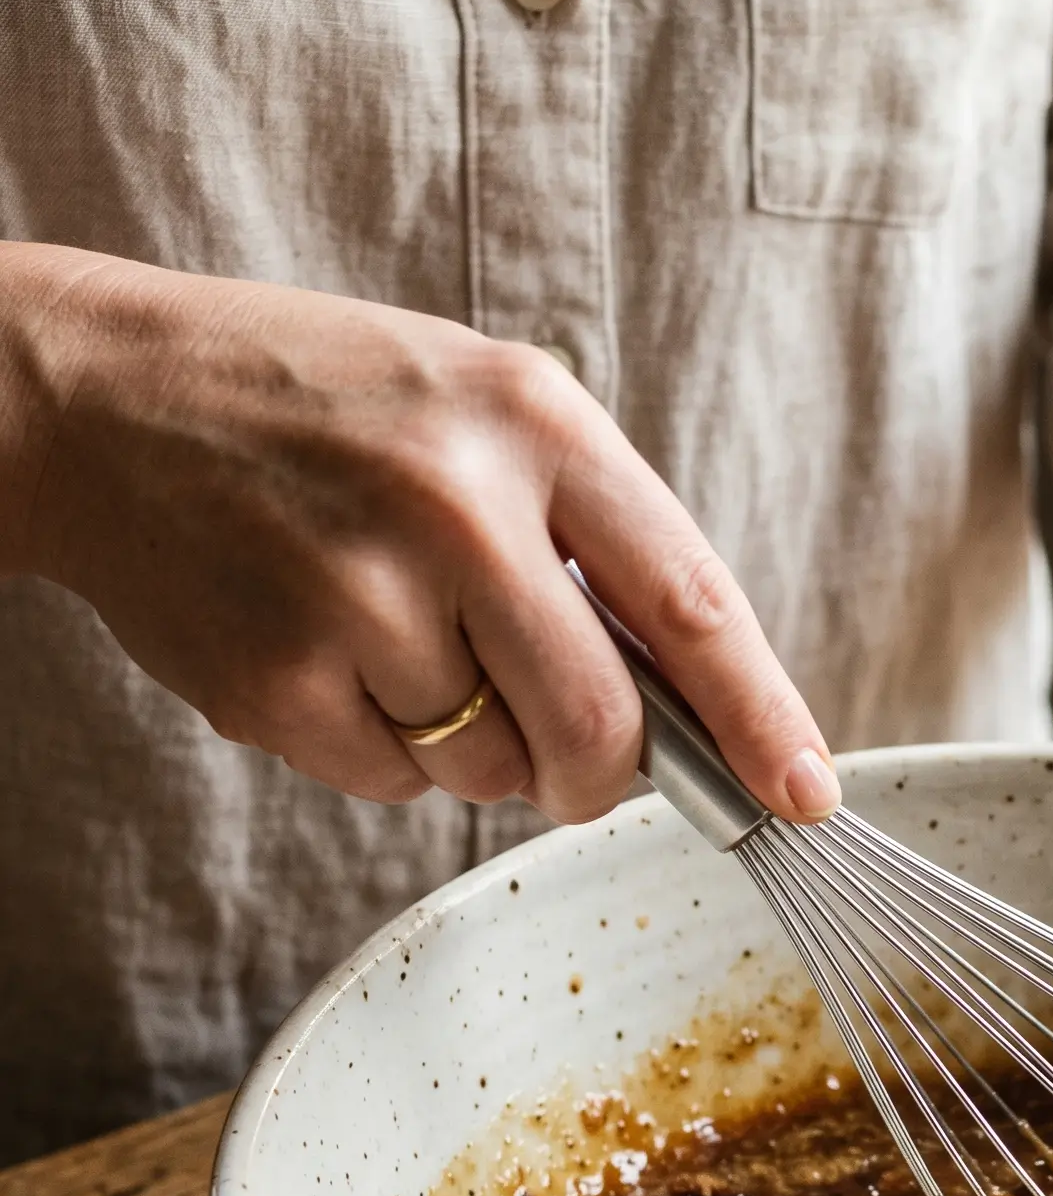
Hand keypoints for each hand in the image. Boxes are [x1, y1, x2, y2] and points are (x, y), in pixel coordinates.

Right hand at [0, 243, 838, 824]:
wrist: (104, 398)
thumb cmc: (332, 414)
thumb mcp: (486, 417)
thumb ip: (597, 547)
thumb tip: (699, 716)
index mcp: (535, 423)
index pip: (691, 604)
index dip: (763, 720)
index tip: (805, 798)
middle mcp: (454, 506)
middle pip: (600, 727)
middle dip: (603, 775)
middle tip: (578, 763)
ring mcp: (358, 596)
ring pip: (494, 769)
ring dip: (478, 747)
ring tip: (402, 638)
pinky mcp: (279, 680)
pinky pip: (396, 783)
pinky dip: (388, 751)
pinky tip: (334, 654)